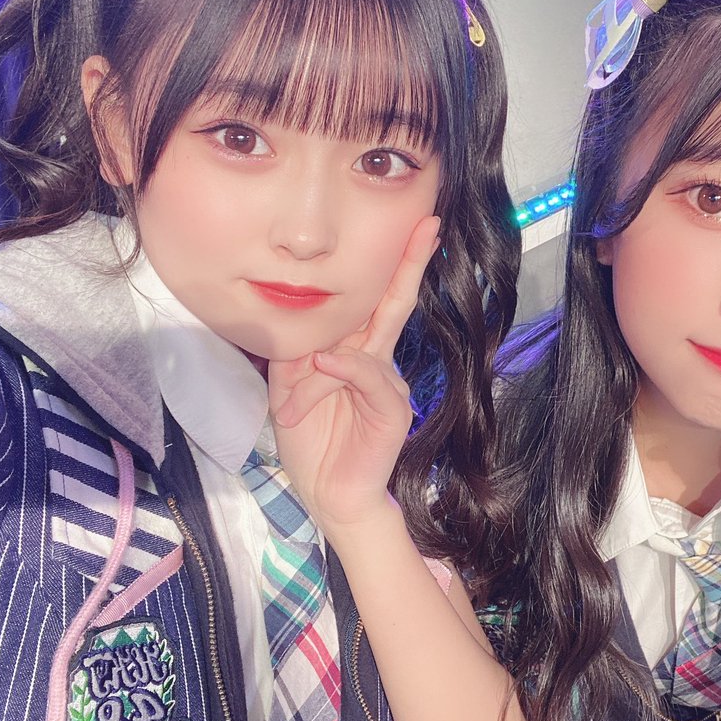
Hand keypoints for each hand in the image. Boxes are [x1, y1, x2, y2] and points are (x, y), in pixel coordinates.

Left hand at [268, 216, 440, 528]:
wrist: (330, 495)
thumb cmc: (313, 442)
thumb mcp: (291, 391)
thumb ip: (300, 357)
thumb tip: (310, 338)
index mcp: (354, 351)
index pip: (372, 302)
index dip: (390, 266)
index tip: (411, 226)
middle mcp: (377, 361)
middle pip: (394, 303)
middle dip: (411, 264)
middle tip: (429, 226)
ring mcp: (388, 384)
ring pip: (360, 349)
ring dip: (317, 376)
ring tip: (293, 411)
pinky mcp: (392, 410)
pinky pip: (368, 377)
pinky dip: (344, 371)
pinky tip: (325, 367)